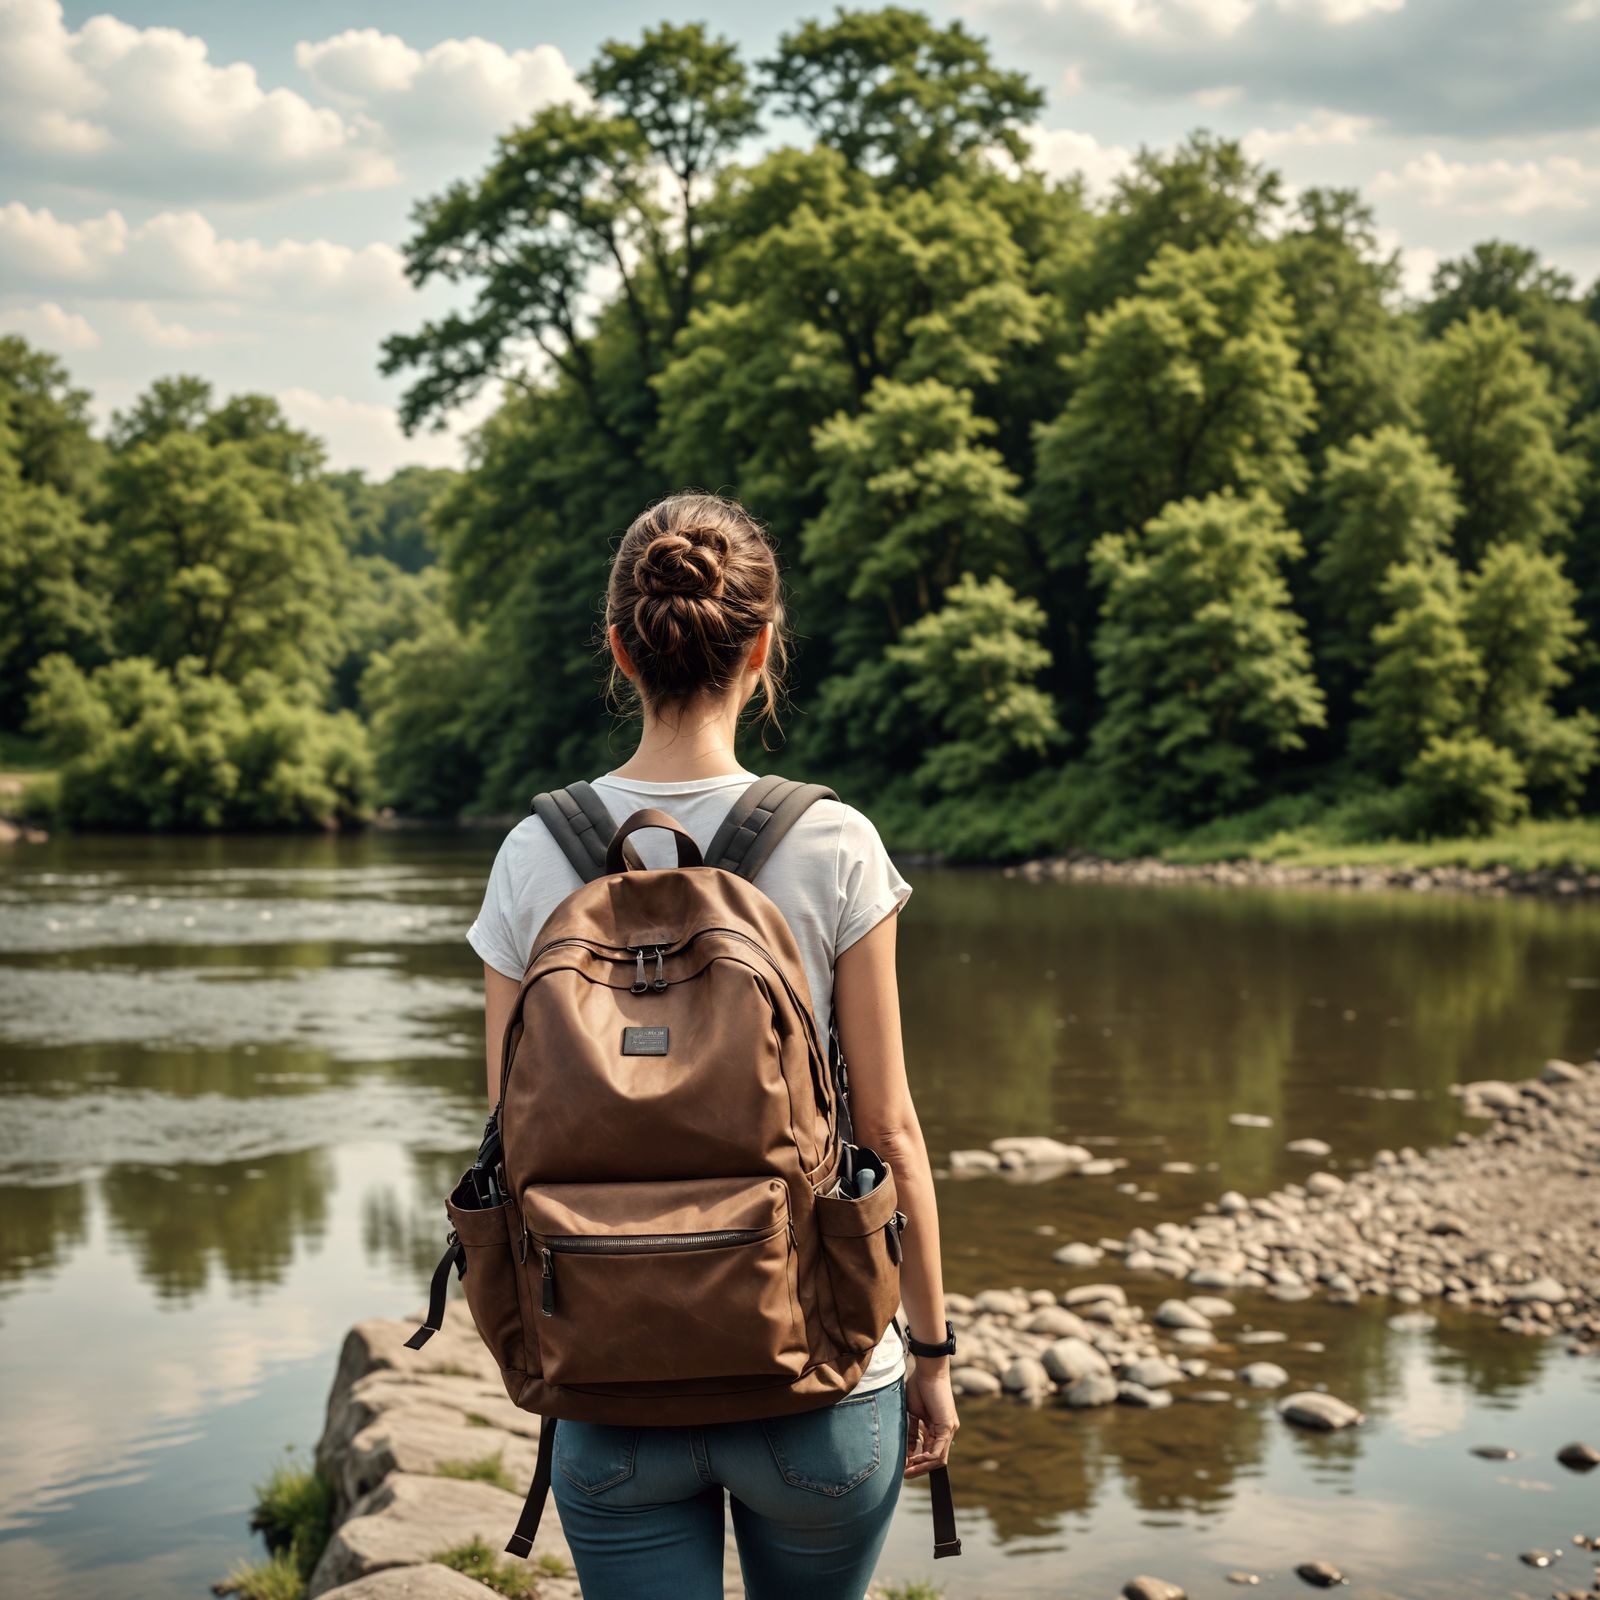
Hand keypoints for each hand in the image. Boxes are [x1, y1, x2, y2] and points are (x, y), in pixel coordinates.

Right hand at [903, 1360, 958, 1478]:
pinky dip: (926, 1458)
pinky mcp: (948, 1426)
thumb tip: (909, 1452)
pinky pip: (938, 1450)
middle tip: (905, 1475)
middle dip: (920, 1469)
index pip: (932, 1452)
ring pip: (938, 1459)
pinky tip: (914, 1459)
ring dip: (922, 1467)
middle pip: (937, 1460)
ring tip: (907, 1470)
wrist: (928, 1370)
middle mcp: (947, 1431)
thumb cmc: (919, 1386)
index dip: (919, 1462)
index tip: (904, 1467)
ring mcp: (949, 1429)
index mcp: (939, 1427)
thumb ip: (913, 1433)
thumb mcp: (913, 1414)